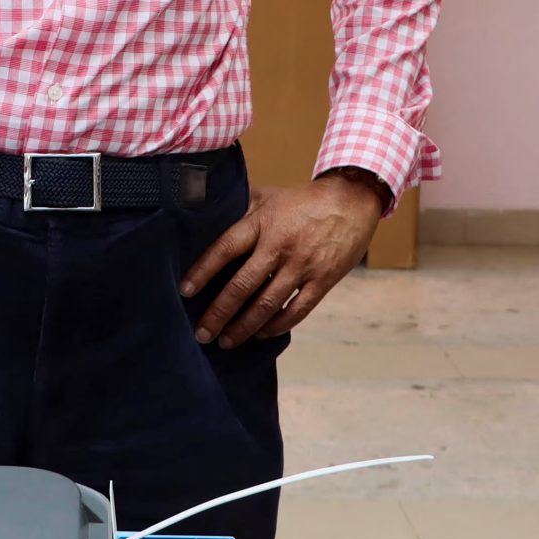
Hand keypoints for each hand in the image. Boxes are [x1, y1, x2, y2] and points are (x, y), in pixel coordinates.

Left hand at [183, 172, 387, 348]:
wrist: (353, 200)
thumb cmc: (305, 199)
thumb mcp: (269, 196)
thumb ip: (242, 211)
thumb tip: (210, 220)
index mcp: (262, 223)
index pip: (224, 249)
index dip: (203, 272)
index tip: (185, 292)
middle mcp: (279, 246)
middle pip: (242, 286)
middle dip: (219, 313)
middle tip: (203, 333)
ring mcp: (302, 265)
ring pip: (267, 305)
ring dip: (244, 327)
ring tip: (227, 342)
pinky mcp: (323, 280)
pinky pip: (297, 311)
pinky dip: (277, 326)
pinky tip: (261, 334)